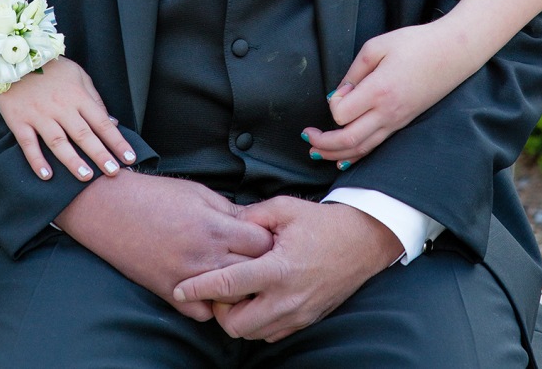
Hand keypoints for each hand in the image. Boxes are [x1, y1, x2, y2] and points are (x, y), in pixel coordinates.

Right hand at [0, 56, 136, 180]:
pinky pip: (28, 144)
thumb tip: (112, 123)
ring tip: (86, 177)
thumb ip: (95, 99)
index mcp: (78, 96)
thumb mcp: (79, 75)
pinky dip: (36, 160)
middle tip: (114, 173)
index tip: (129, 157)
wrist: (14, 58)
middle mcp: (61, 108)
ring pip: (58, 142)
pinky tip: (46, 175)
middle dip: (100, 155)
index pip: (102, 122)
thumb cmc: (52, 68)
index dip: (117, 141)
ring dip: (73, 161)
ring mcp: (39, 115)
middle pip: (84, 135)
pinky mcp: (19, 121)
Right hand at [55, 171, 273, 319]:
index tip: (269, 236)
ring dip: (239, 288)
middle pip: (253, 272)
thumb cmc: (155, 195)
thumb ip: (229, 209)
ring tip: (241, 276)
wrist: (112, 209)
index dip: (269, 239)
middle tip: (261, 259)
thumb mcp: (198, 192)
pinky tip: (212, 290)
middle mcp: (204, 256)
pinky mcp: (169, 292)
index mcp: (214, 226)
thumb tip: (254, 222)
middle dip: (261, 265)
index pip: (261, 243)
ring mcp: (187, 278)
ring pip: (231, 297)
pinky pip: (201, 313)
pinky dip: (210, 305)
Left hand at [173, 197, 401, 341]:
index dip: (199, 288)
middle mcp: (286, 299)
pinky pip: (270, 334)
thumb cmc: (323, 222)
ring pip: (252, 333)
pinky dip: (257, 321)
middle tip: (218, 286)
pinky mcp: (305, 321)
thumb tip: (227, 222)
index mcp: (278, 269)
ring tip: (239, 292)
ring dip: (238, 317)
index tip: (179, 289)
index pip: (228, 285)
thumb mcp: (285, 208)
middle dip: (219, 310)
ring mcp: (297, 314)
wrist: (362, 241)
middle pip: (235, 324)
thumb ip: (251, 216)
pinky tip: (258, 298)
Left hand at [303, 22, 469, 165]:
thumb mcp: (377, 46)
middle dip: (323, 143)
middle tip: (306, 136)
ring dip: (336, 153)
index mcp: (379, 90)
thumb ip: (354, 71)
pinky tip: (344, 157)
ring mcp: (398, 121)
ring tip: (316, 151)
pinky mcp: (404, 123)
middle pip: (348, 140)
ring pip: (362, 149)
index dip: (333, 105)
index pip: (341, 113)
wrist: (453, 52)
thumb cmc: (415, 43)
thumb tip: (339, 95)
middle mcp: (388, 112)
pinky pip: (377, 146)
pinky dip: (357, 154)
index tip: (339, 92)